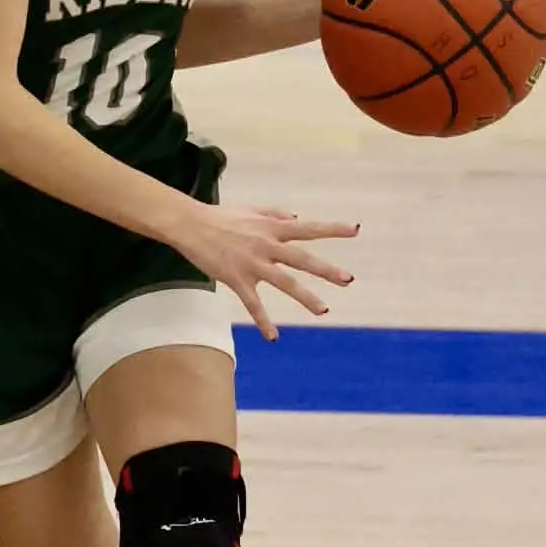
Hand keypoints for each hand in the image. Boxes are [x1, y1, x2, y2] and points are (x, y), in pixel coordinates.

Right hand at [172, 203, 358, 340]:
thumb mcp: (252, 209)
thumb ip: (276, 213)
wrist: (190, 225)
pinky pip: (253, 304)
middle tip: (348, 280)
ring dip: (305, 297)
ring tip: (323, 310)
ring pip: (284, 283)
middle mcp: (267, 245)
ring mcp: (252, 264)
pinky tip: (273, 337)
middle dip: (326, 270)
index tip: (355, 230)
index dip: (332, 229)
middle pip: (302, 259)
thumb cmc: (220, 217)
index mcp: (272, 227)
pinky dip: (263, 321)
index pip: (308, 228)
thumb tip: (297, 217)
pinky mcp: (236, 279)